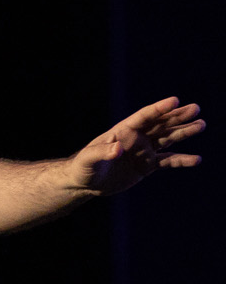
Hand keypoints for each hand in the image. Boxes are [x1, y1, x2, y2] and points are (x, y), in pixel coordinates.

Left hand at [70, 96, 203, 195]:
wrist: (85, 183)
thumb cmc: (83, 167)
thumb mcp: (88, 159)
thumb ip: (102, 152)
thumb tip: (118, 148)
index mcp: (123, 131)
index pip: (144, 116)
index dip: (159, 108)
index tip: (175, 100)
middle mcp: (137, 138)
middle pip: (161, 124)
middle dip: (178, 116)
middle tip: (196, 108)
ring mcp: (144, 151)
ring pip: (168, 138)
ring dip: (184, 132)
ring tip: (201, 125)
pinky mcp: (147, 166)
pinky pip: (168, 161)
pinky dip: (182, 160)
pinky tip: (196, 159)